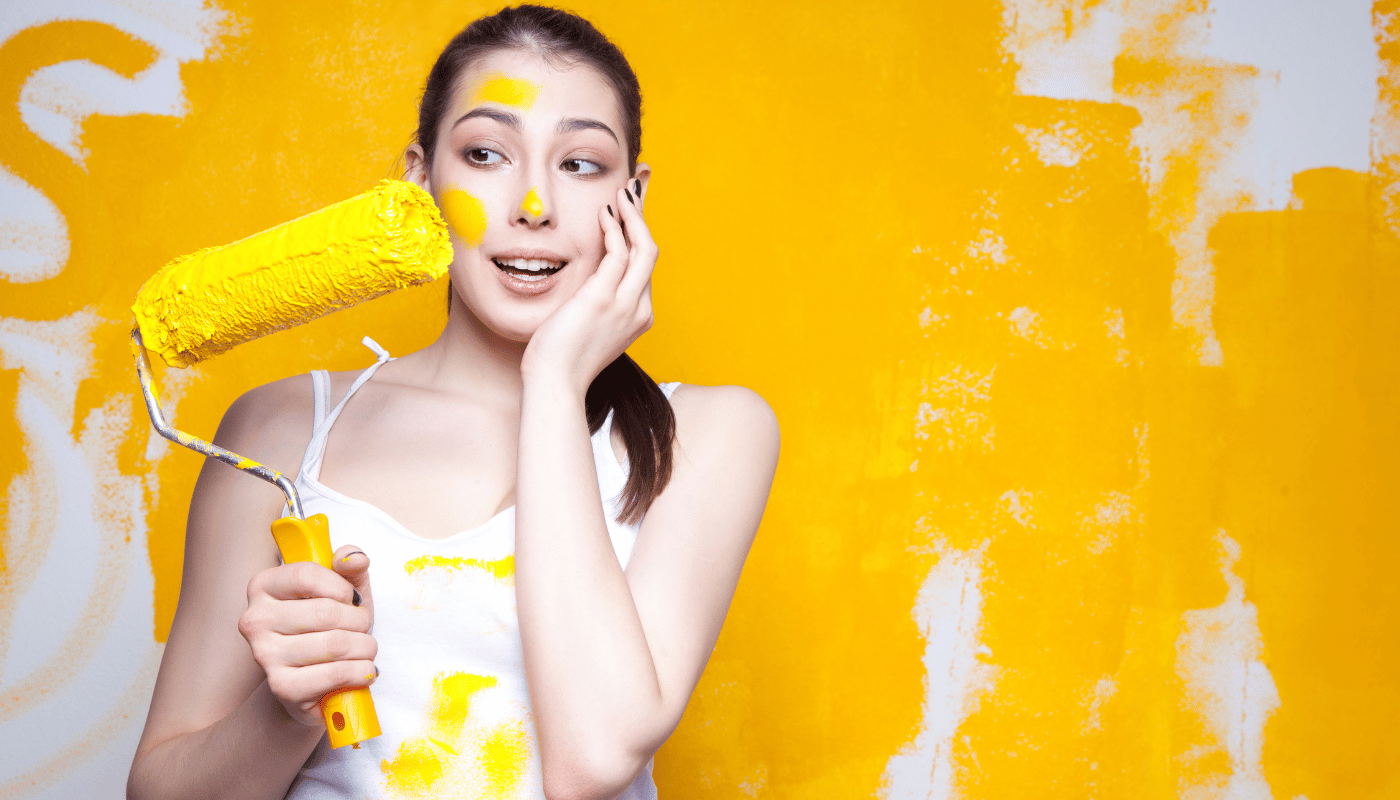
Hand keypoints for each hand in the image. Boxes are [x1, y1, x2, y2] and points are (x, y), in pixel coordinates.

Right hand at [237, 546, 376, 726]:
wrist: (315, 682)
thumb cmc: (329, 629)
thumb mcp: (343, 590)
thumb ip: (350, 566)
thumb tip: (352, 558)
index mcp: (264, 586)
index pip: (306, 575)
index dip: (341, 587)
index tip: (351, 599)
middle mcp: (255, 619)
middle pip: (325, 612)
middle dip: (359, 621)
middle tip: (362, 628)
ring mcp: (265, 655)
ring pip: (335, 643)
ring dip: (364, 647)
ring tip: (364, 649)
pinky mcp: (282, 687)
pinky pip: (335, 673)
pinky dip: (360, 671)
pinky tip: (361, 670)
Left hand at [521, 184, 656, 395]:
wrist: (556, 383)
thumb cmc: (562, 359)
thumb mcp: (587, 326)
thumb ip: (597, 301)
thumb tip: (589, 278)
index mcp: (638, 316)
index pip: (644, 266)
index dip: (640, 233)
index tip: (633, 210)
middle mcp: (639, 309)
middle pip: (650, 251)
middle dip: (643, 216)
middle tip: (633, 188)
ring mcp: (625, 305)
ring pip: (643, 248)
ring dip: (633, 215)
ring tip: (621, 192)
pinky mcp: (604, 299)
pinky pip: (618, 252)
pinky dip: (615, 228)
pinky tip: (604, 213)